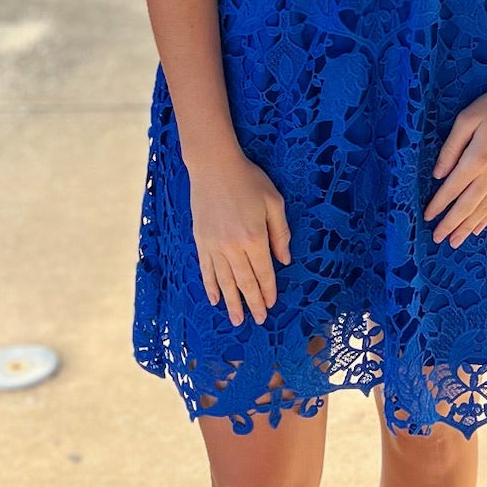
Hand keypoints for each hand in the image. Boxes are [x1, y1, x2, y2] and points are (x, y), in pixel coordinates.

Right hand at [189, 148, 291, 326]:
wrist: (214, 166)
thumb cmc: (248, 180)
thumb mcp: (274, 202)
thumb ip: (280, 233)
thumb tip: (285, 260)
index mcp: (254, 237)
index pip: (263, 272)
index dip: (268, 291)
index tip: (271, 306)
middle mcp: (233, 246)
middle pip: (244, 281)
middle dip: (252, 303)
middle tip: (258, 320)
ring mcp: (214, 245)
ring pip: (224, 281)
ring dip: (232, 302)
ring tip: (236, 320)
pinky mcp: (201, 241)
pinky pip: (206, 269)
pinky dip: (210, 286)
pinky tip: (215, 299)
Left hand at [424, 76, 486, 247]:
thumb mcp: (467, 118)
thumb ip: (451, 148)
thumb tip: (438, 174)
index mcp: (478, 158)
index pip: (452, 188)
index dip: (438, 204)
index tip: (427, 217)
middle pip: (467, 205)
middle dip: (450, 224)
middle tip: (437, 239)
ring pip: (484, 209)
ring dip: (468, 227)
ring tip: (455, 241)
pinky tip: (478, 227)